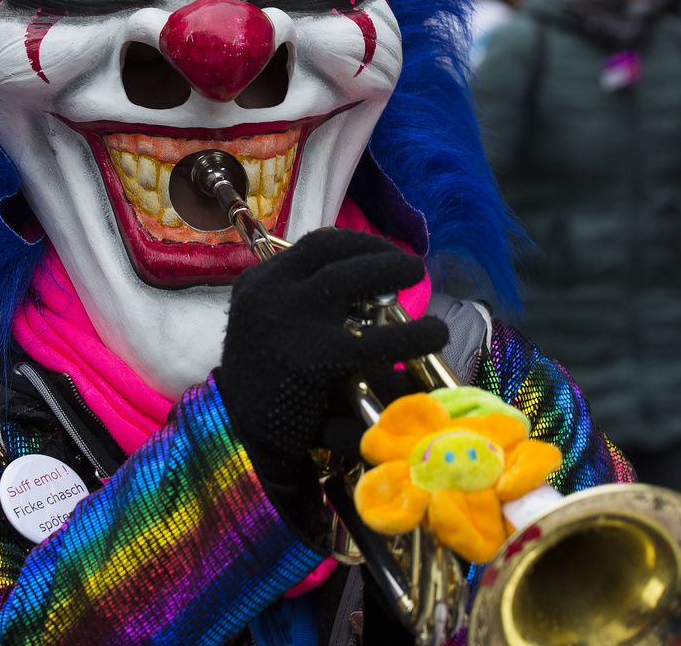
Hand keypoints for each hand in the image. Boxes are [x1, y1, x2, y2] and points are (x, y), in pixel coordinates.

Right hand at [216, 230, 447, 472]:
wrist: (246, 436)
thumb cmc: (270, 383)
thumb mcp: (278, 332)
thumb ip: (315, 310)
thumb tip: (378, 300)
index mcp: (259, 283)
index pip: (311, 246)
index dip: (353, 243)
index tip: (379, 250)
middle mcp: (269, 292)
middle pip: (328, 249)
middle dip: (374, 249)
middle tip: (407, 264)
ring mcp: (290, 320)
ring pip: (348, 277)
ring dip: (390, 269)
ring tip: (419, 276)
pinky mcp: (314, 357)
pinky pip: (373, 340)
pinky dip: (410, 334)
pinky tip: (434, 333)